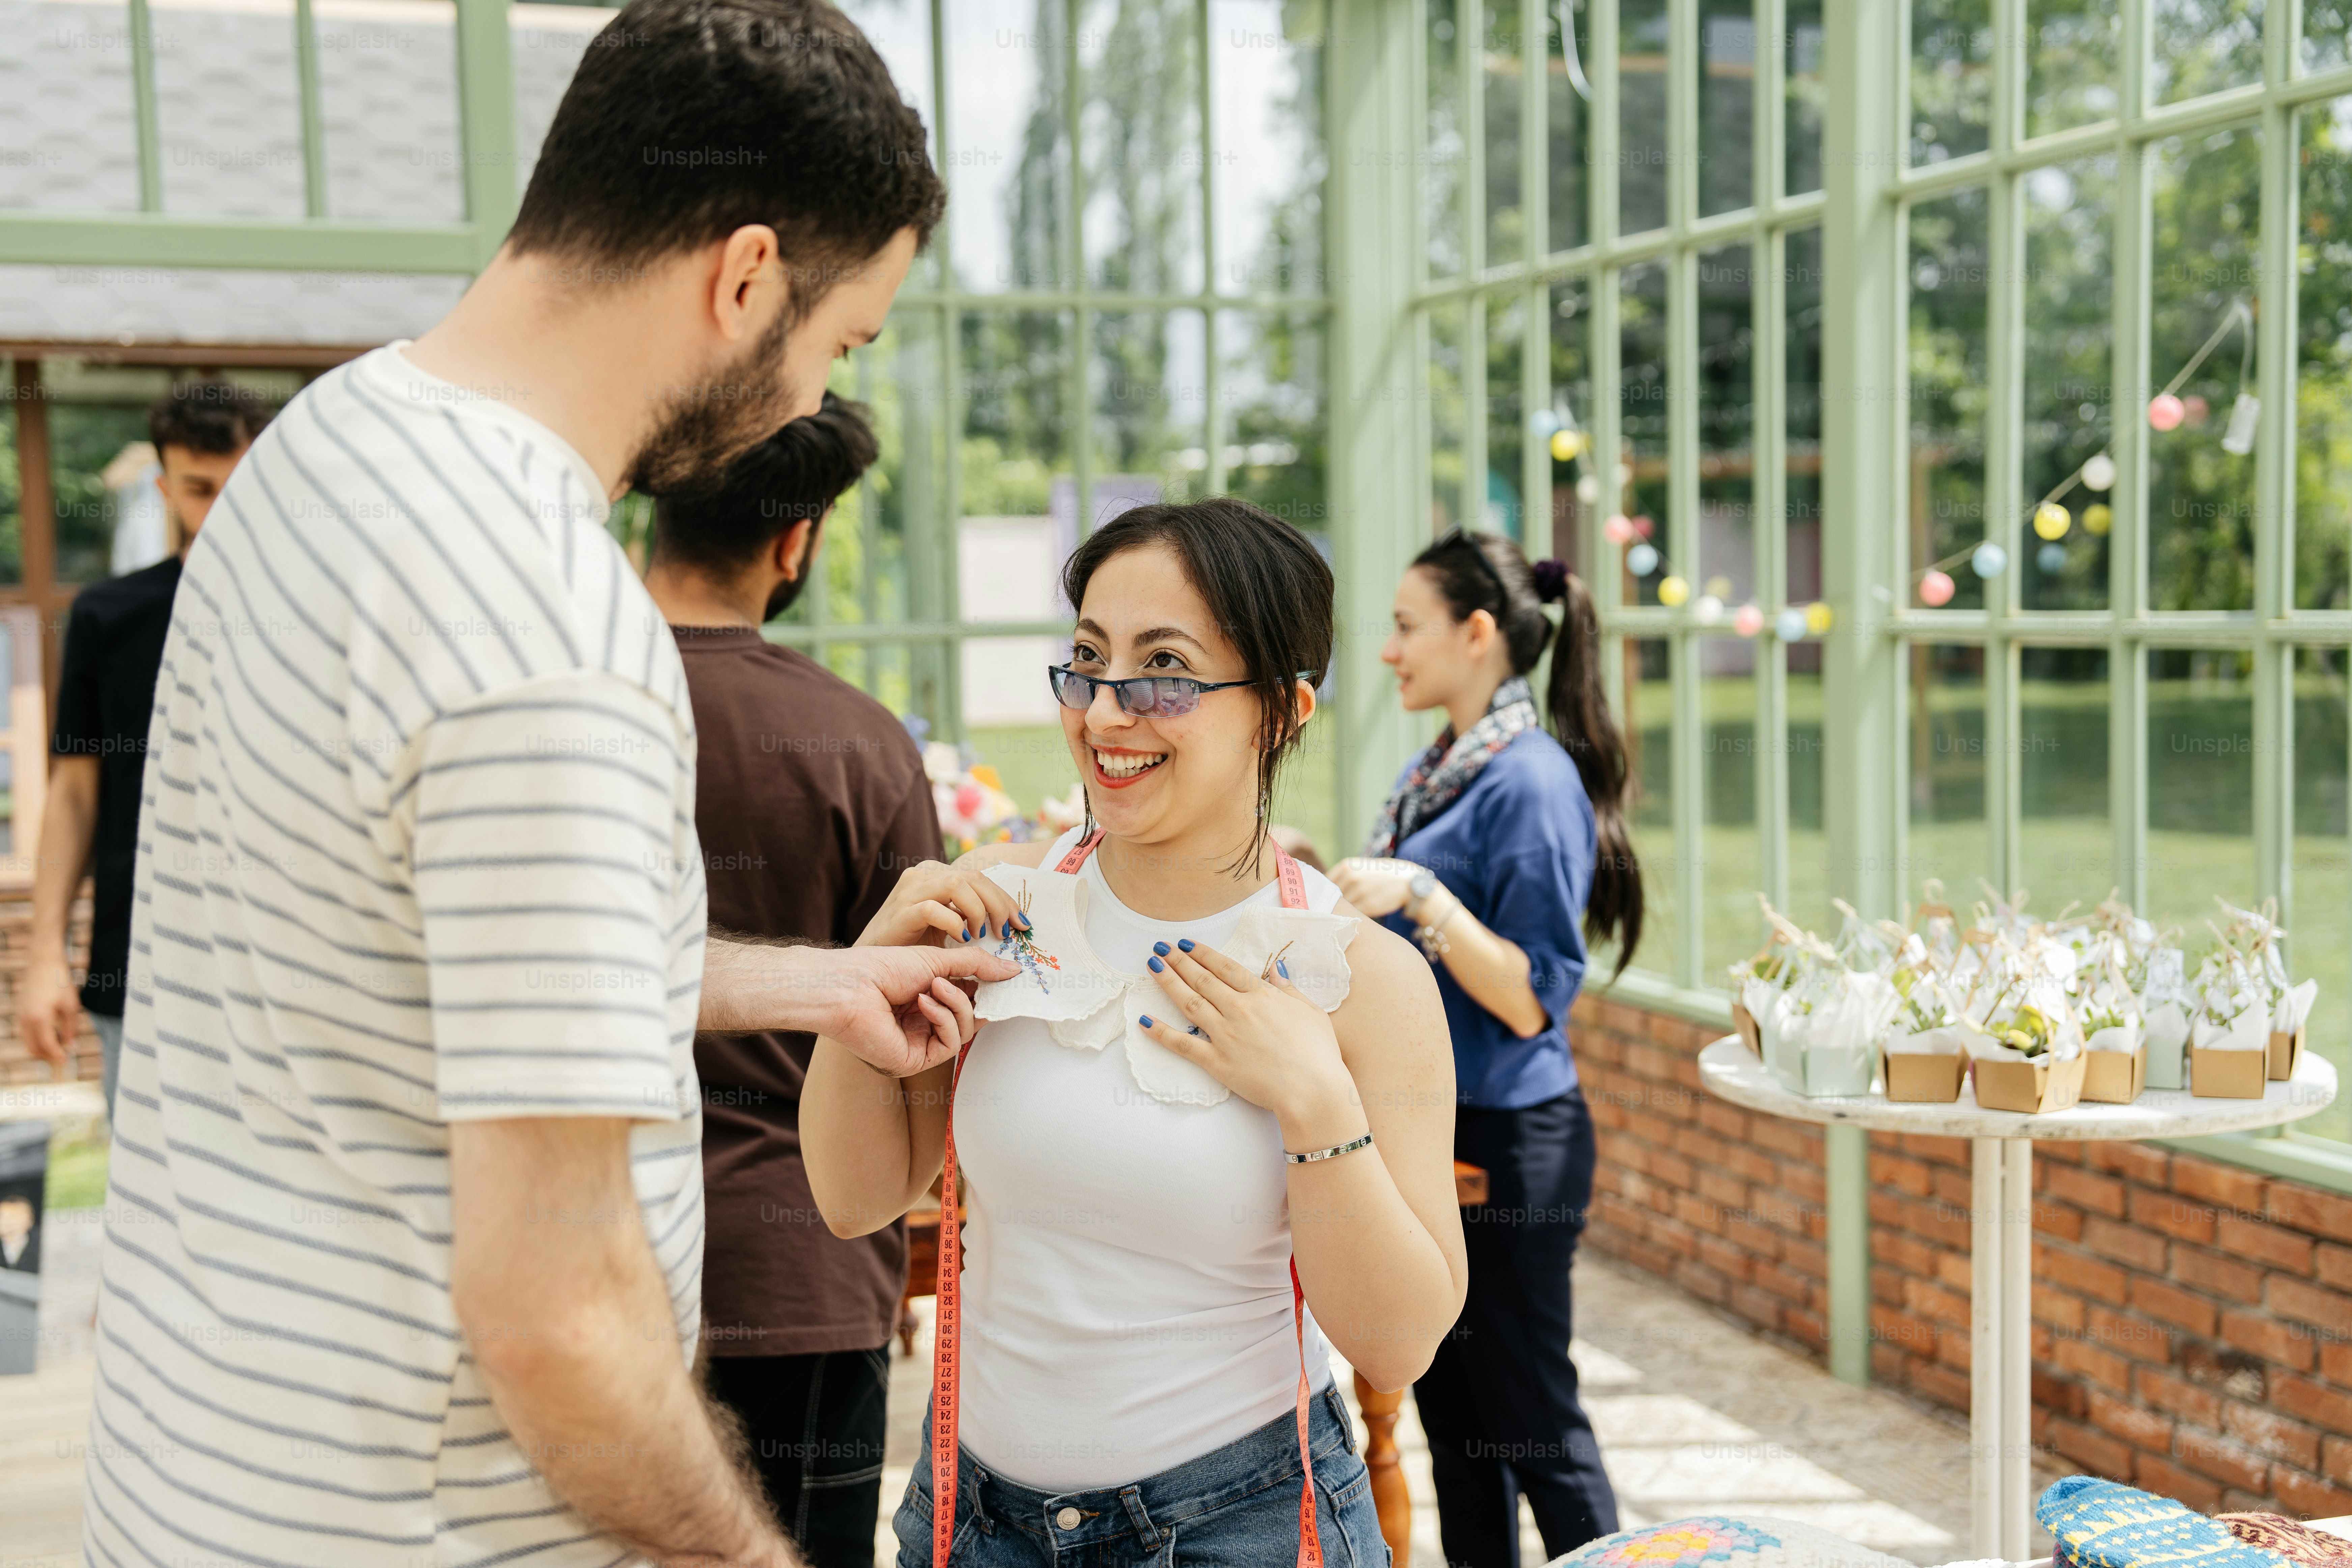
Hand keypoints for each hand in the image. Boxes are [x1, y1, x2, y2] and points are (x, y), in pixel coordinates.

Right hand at [17, 954, 78, 1067]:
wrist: (43, 962)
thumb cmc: (60, 982)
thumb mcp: (71, 1006)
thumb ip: (71, 1029)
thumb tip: (70, 1047)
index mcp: (39, 1018)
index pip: (47, 1046)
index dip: (57, 1056)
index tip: (66, 1060)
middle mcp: (25, 1020)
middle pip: (33, 1049)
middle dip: (47, 1056)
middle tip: (62, 1055)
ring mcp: (19, 1016)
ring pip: (27, 1042)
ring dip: (41, 1048)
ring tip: (59, 1045)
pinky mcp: (19, 1013)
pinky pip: (25, 1033)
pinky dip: (35, 1038)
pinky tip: (50, 1034)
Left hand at [805, 945, 1016, 1076]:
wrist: (848, 986)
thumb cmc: (881, 967)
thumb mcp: (936, 959)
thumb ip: (976, 965)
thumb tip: (1014, 970)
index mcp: (926, 998)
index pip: (969, 998)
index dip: (987, 988)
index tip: (1003, 975)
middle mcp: (924, 1023)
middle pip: (971, 1017)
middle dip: (977, 997)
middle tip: (984, 980)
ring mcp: (920, 1043)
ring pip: (964, 1031)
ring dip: (956, 1004)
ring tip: (934, 986)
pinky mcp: (915, 1060)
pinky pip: (949, 1043)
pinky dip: (942, 1018)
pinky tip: (923, 1003)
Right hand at [857, 859, 1026, 947]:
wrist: (870, 960)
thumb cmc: (911, 944)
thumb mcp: (947, 925)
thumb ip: (971, 917)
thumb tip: (1009, 925)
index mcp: (936, 874)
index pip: (980, 878)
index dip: (1006, 900)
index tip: (1022, 924)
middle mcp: (923, 875)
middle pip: (974, 877)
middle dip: (999, 905)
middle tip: (1007, 933)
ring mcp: (910, 891)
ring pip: (957, 884)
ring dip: (978, 911)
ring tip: (980, 935)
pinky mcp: (900, 911)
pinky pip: (934, 908)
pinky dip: (954, 923)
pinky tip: (960, 940)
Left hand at [1138, 938, 1357, 1133]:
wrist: (1313, 1090)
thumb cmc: (1318, 1052)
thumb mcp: (1310, 1011)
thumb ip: (1289, 990)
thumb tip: (1276, 970)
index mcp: (1262, 996)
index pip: (1226, 968)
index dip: (1203, 953)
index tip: (1186, 944)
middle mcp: (1239, 1010)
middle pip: (1202, 979)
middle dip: (1179, 961)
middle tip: (1160, 947)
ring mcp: (1225, 1035)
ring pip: (1189, 1002)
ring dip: (1168, 982)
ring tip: (1151, 965)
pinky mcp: (1216, 1062)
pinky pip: (1183, 1044)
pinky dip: (1161, 1032)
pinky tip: (1143, 1021)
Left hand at [1331, 857, 1418, 919]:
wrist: (1407, 882)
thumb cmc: (1380, 875)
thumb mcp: (1360, 868)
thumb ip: (1343, 877)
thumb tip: (1322, 891)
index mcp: (1347, 866)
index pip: (1324, 883)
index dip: (1323, 893)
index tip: (1324, 899)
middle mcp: (1351, 878)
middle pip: (1330, 896)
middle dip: (1330, 903)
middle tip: (1331, 909)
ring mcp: (1360, 892)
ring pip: (1340, 907)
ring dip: (1340, 912)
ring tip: (1344, 914)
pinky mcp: (1368, 906)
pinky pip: (1352, 914)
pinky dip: (1351, 916)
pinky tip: (1354, 916)